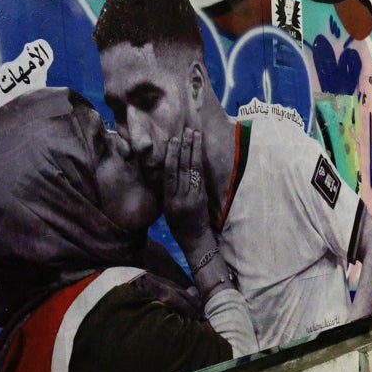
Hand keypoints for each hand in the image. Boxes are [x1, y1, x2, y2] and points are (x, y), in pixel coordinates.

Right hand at [162, 128, 211, 256]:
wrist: (196, 240)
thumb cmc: (178, 226)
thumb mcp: (167, 210)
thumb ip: (168, 191)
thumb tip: (166, 170)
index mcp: (169, 200)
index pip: (170, 174)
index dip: (171, 156)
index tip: (173, 140)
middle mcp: (182, 197)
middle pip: (183, 168)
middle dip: (185, 148)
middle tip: (187, 130)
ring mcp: (195, 197)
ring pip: (194, 170)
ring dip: (195, 150)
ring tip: (195, 135)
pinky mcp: (204, 197)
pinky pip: (201, 177)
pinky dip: (200, 162)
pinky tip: (200, 152)